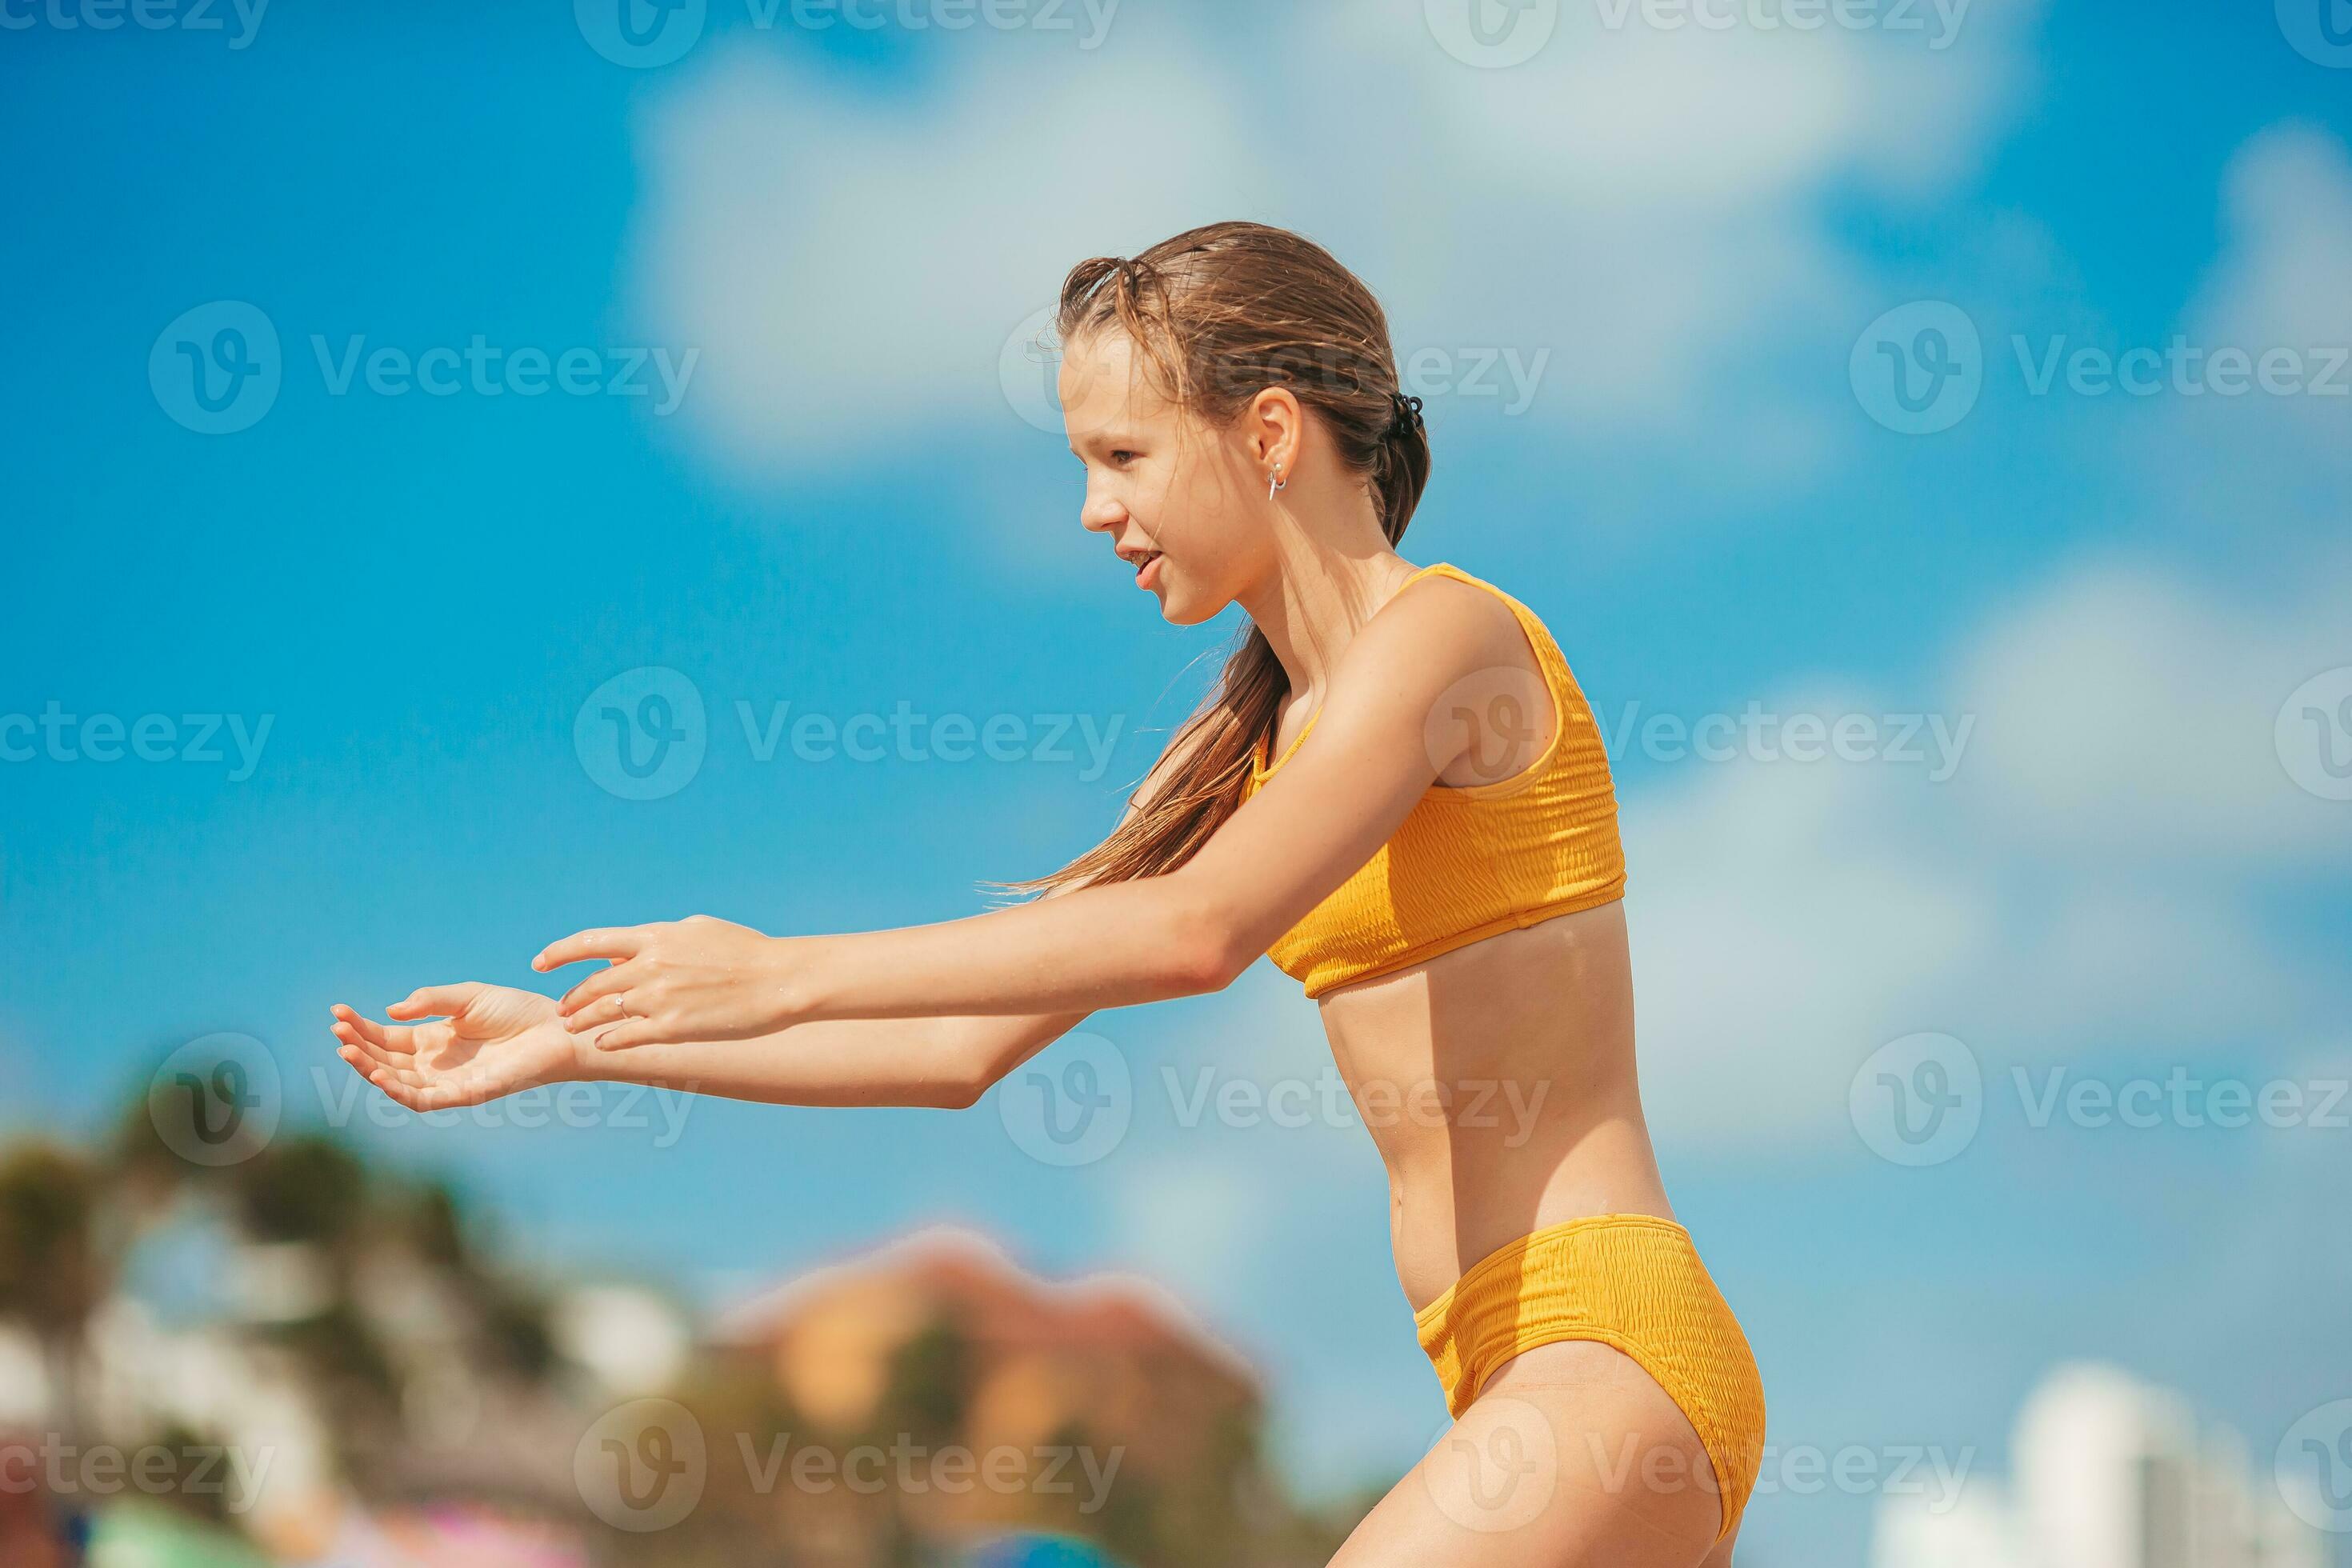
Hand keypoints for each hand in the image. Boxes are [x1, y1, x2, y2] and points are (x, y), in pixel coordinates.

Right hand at [329, 983, 598, 1111]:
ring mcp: (447, 1081)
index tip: (337, 1012)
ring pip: (397, 1083)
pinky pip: (423, 1100)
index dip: (361, 1028)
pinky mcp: (464, 1095)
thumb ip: (429, 1002)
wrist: (555, 1028)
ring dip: (369, 1070)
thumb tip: (390, 1013)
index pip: (386, 1038)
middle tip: (337, 1030)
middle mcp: (435, 1063)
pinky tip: (379, 1076)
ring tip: (348, 1051)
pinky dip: (398, 1091)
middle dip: (358, 1047)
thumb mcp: (467, 997)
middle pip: (384, 1060)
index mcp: (433, 1039)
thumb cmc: (516, 1011)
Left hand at [534, 914, 801, 1050]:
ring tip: (573, 1029)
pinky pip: (627, 1037)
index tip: (540, 963)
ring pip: (603, 1012)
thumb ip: (658, 939)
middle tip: (562, 1009)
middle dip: (572, 998)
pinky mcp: (673, 1028)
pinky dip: (609, 1040)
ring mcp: (659, 998)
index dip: (559, 952)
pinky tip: (603, 1044)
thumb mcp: (697, 930)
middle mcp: (650, 966)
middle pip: (593, 983)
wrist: (779, 979)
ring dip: (582, 1021)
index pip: (591, 942)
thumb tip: (627, 951)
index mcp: (655, 936)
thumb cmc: (744, 950)